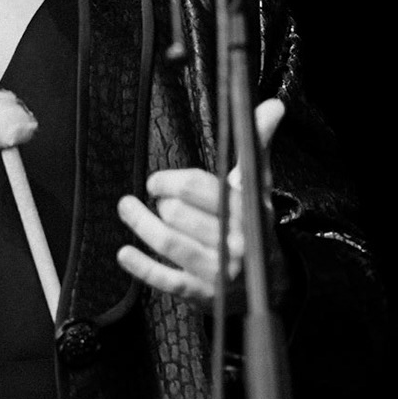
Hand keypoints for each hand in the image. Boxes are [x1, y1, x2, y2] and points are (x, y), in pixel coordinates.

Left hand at [114, 97, 285, 305]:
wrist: (265, 283)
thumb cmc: (251, 223)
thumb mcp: (255, 186)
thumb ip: (257, 144)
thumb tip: (273, 105)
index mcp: (247, 211)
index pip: (204, 188)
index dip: (172, 181)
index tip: (156, 181)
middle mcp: (235, 242)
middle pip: (180, 215)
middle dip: (161, 204)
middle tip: (155, 200)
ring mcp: (218, 271)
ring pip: (169, 243)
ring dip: (141, 224)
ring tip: (128, 210)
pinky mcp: (202, 293)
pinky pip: (165, 279)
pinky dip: (141, 266)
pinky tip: (124, 253)